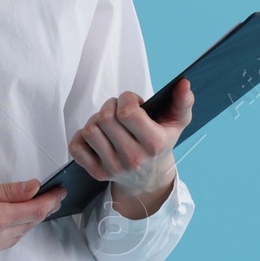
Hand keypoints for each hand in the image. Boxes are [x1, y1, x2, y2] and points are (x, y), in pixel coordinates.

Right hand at [0, 177, 64, 260]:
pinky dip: (8, 233)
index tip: (60, 191)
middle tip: (49, 195)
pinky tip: (4, 222)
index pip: (35, 212)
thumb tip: (33, 187)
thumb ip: (5, 190)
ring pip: (14, 238)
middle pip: (27, 226)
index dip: (51, 200)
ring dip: (25, 223)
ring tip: (29, 207)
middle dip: (40, 210)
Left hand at [69, 78, 194, 218]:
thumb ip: (183, 101)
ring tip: (109, 123)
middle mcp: (134, 158)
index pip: (127, 112)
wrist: (149, 177)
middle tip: (119, 110)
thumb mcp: (177, 122)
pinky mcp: (98, 173)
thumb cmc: (161, 142)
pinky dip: (82, 137)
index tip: (133, 102)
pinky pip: (76, 147)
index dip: (126, 99)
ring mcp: (114, 167)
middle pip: (105, 118)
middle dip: (111, 105)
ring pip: (90, 130)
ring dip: (96, 120)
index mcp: (154, 143)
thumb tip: (183, 83)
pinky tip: (98, 136)